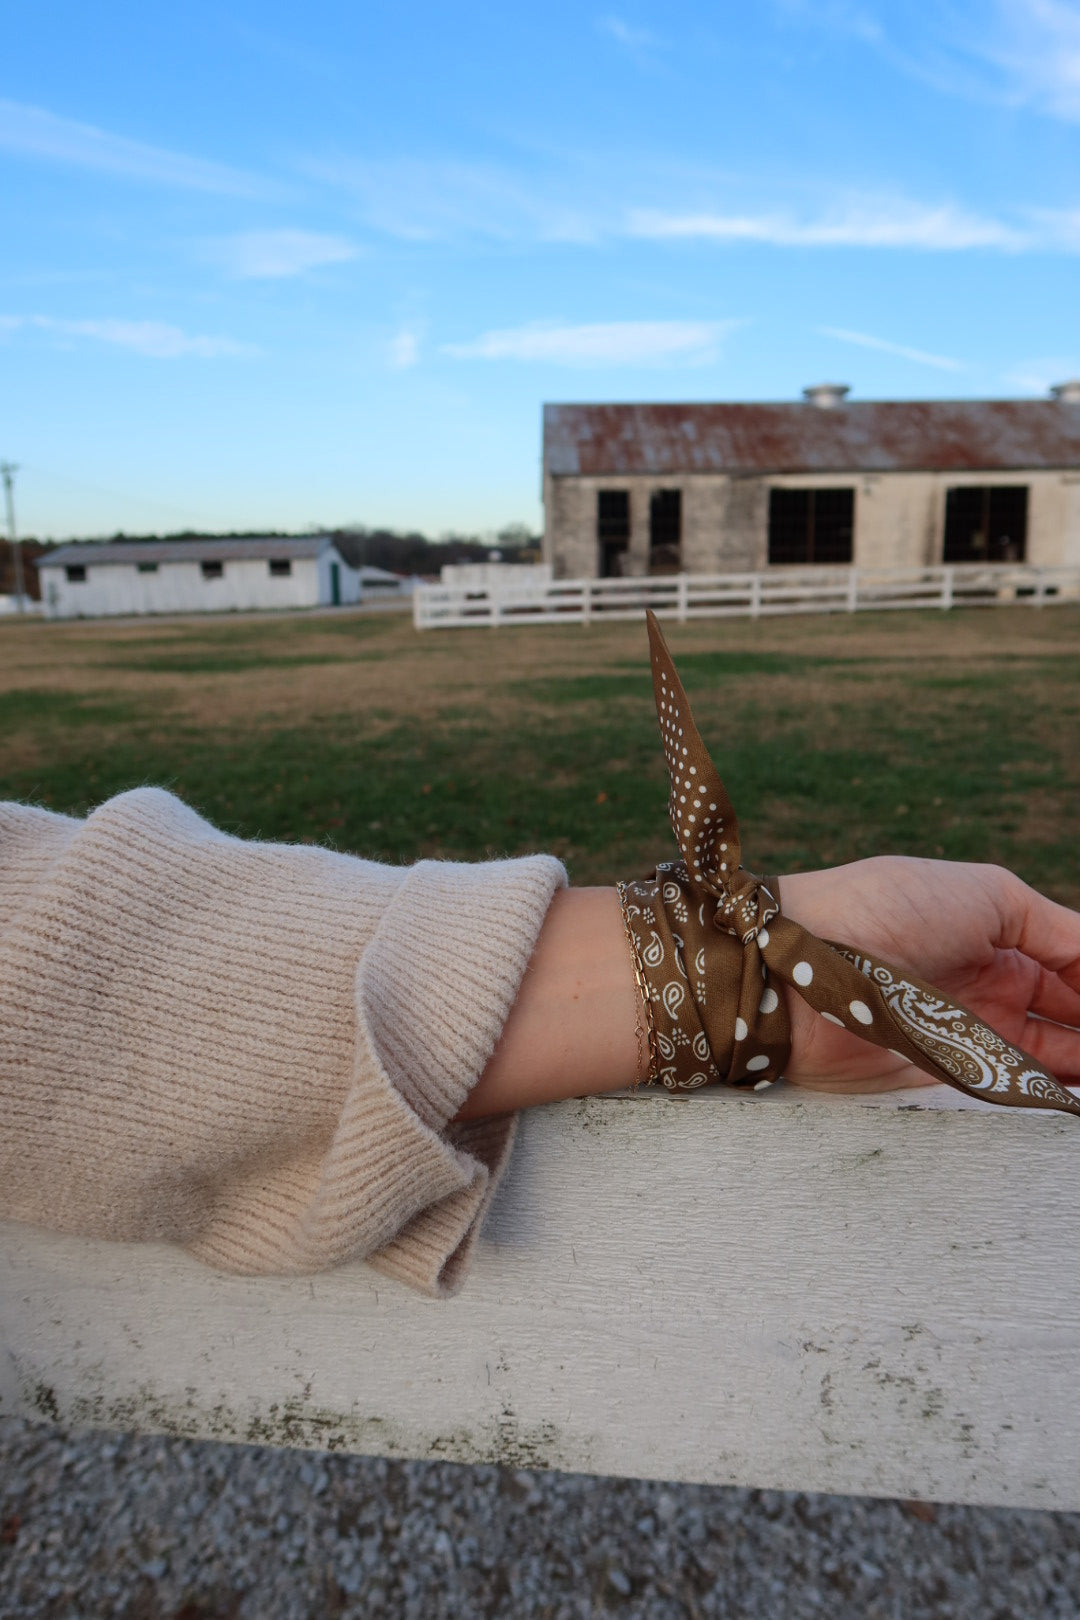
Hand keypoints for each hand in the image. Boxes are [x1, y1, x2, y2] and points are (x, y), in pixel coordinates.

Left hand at [777, 857, 1079, 1095]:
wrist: (801, 963)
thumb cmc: (884, 907)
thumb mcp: (986, 894)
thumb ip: (1057, 927)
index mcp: (1004, 937)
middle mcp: (996, 988)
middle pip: (1076, 1017)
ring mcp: (977, 1035)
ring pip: (1063, 1059)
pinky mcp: (954, 1078)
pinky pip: (1025, 1094)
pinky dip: (1067, 1097)